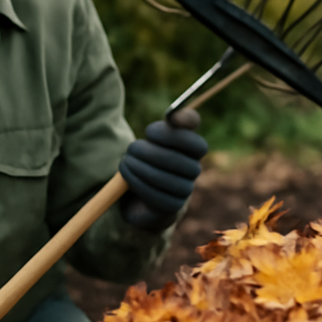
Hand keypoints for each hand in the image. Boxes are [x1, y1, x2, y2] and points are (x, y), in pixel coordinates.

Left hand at [118, 109, 208, 231]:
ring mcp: (185, 189)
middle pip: (176, 159)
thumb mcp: (157, 139)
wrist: (143, 193)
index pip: (195, 141)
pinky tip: (128, 178)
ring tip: (126, 162)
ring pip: (164, 177)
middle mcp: (194, 169)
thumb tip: (175, 114)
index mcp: (193, 150)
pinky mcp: (172, 207)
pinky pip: (156, 195)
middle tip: (131, 148)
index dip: (174, 135)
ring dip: (140, 167)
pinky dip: (138, 184)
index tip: (150, 131)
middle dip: (148, 152)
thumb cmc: (150, 159)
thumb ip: (168, 124)